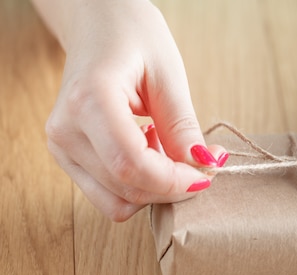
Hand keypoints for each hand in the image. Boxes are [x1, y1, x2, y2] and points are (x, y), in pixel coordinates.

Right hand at [45, 0, 226, 220]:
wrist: (95, 24)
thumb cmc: (132, 38)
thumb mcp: (168, 76)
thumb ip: (183, 127)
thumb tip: (204, 166)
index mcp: (88, 101)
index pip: (132, 165)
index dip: (175, 181)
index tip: (208, 172)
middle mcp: (65, 130)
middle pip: (126, 188)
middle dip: (173, 187)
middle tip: (202, 162)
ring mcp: (61, 147)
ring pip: (117, 201)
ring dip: (155, 188)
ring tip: (167, 148)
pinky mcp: (66, 157)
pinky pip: (108, 194)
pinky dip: (138, 186)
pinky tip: (149, 152)